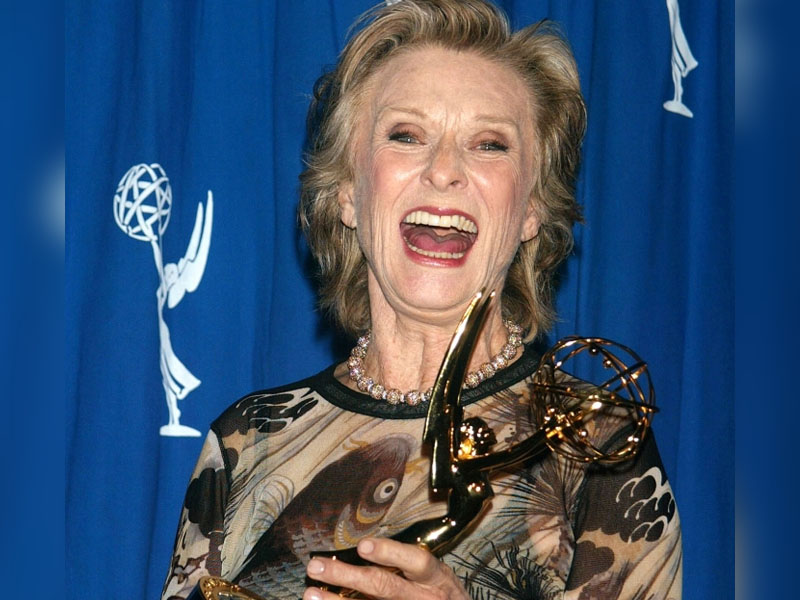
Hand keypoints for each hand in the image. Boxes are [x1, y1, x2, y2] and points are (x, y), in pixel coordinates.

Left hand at [303, 537, 469, 599]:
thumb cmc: (443, 597)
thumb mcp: (436, 578)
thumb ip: (408, 565)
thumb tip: (363, 546)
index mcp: (435, 579)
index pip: (416, 561)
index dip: (390, 553)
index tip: (362, 546)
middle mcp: (424, 599)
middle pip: (385, 587)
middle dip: (347, 576)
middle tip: (317, 566)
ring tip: (311, 594)